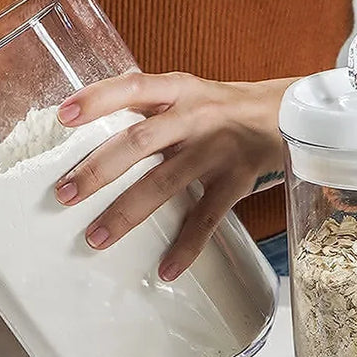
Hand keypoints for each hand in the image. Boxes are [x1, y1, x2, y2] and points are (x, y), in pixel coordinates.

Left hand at [53, 72, 292, 279]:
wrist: (293, 114)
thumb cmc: (222, 108)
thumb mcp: (187, 93)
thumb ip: (147, 106)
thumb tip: (88, 126)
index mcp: (178, 90)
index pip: (133, 86)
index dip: (99, 98)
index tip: (64, 115)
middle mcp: (195, 117)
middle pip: (139, 141)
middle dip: (99, 169)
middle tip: (64, 194)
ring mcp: (216, 150)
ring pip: (164, 183)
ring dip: (127, 212)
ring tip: (96, 238)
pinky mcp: (237, 181)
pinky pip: (207, 218)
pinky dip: (186, 247)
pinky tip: (166, 270)